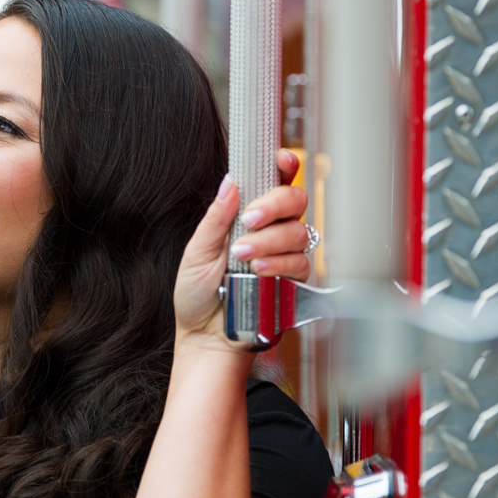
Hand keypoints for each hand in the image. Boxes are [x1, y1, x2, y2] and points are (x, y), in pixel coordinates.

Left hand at [174, 149, 311, 347]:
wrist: (206, 338)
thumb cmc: (198, 296)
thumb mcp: (197, 252)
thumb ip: (216, 218)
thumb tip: (230, 182)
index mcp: (247, 217)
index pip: (274, 182)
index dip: (284, 165)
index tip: (281, 159)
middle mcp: (271, 232)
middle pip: (295, 200)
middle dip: (275, 204)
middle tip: (250, 219)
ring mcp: (285, 255)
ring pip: (298, 231)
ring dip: (269, 241)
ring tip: (241, 256)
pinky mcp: (294, 281)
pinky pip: (300, 263)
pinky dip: (278, 263)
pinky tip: (258, 271)